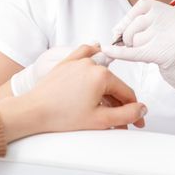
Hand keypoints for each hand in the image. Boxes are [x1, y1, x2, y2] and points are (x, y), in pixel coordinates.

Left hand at [0, 45, 146, 143]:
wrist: (33, 111)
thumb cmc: (61, 115)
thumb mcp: (100, 120)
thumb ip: (126, 114)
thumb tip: (141, 109)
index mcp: (102, 75)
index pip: (126, 93)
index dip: (134, 109)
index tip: (136, 120)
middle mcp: (91, 64)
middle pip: (113, 85)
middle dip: (119, 104)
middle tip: (120, 121)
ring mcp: (78, 61)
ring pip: (101, 74)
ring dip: (107, 90)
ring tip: (106, 107)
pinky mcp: (68, 62)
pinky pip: (85, 53)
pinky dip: (93, 56)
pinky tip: (98, 57)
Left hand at [102, 0, 174, 125]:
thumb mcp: (168, 33)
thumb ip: (149, 25)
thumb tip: (118, 28)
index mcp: (174, 13)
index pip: (144, 5)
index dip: (129, 16)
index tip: (121, 28)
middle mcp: (174, 20)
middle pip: (137, 22)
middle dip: (127, 35)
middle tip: (128, 45)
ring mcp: (171, 36)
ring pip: (136, 38)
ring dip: (133, 48)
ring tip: (143, 54)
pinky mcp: (165, 53)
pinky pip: (134, 52)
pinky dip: (119, 53)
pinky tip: (109, 52)